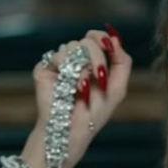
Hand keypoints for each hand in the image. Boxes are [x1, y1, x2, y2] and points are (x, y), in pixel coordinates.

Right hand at [29, 25, 131, 167]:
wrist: (71, 131)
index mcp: (94, 63)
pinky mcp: (44, 69)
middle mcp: (76, 60)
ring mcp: (60, 64)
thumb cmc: (94, 114)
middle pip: (88, 40)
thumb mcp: (118, 89)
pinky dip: (67, 69)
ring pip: (73, 46)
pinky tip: (68, 85)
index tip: (108, 45)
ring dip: (83, 66)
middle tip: (99, 77)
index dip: (104, 38)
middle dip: (97, 57)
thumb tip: (114, 36)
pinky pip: (58, 55)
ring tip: (82, 87)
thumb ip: (122, 61)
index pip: (98, 38)